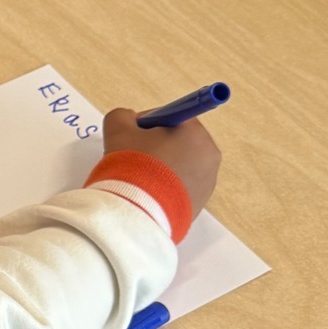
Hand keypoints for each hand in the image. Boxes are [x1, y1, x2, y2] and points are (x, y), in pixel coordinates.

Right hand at [102, 107, 220, 217]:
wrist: (139, 212)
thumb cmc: (132, 165)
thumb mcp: (118, 129)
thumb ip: (123, 116)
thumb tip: (129, 120)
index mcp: (196, 133)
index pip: (174, 117)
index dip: (149, 123)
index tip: (133, 134)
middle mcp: (209, 156)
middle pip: (179, 142)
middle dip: (157, 146)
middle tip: (133, 156)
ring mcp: (207, 183)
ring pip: (180, 166)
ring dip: (160, 168)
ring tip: (138, 179)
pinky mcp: (200, 204)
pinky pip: (180, 188)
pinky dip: (165, 188)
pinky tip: (146, 193)